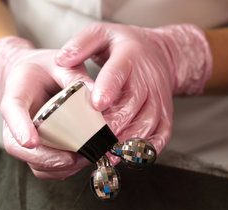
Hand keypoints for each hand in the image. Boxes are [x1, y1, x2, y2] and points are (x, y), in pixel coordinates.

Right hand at [0, 36, 93, 178]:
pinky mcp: (38, 150)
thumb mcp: (61, 64)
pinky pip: (44, 168)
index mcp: (17, 94)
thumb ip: (75, 77)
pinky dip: (62, 170)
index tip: (30, 141)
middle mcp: (16, 121)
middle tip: (73, 158)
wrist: (34, 77)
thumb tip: (98, 98)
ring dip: (58, 167)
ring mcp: (24, 138)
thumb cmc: (46, 69)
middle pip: (17, 147)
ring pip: (32, 162)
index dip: (20, 128)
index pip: (12, 111)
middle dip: (46, 157)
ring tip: (85, 159)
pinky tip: (81, 162)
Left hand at [55, 22, 211, 152]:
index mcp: (129, 56)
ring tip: (108, 155)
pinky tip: (128, 158)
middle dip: (114, 125)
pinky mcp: (166, 114)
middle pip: (133, 105)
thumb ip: (80, 44)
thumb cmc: (125, 46)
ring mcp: (159, 98)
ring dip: (128, 142)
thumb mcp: (102, 33)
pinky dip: (146, 149)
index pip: (119, 73)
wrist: (160, 53)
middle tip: (94, 140)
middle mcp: (148, 79)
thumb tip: (61, 60)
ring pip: (148, 124)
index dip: (108, 89)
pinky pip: (161, 135)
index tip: (96, 105)